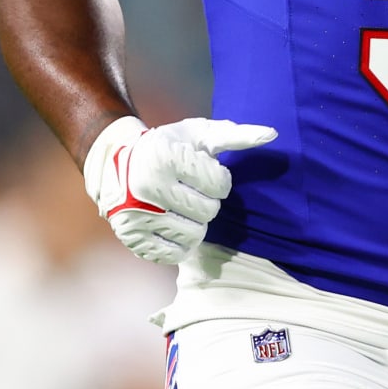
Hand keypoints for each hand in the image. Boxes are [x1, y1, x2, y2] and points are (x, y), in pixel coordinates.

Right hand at [82, 115, 276, 263]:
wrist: (115, 163)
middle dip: (207, 201)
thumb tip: (272, 134)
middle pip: (209, 212)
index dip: (219, 179)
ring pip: (195, 236)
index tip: (203, 171)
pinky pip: (175, 255)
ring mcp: (137, 216)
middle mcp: (148, 188)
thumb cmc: (169, 147)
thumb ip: (237, 135)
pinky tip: (173, 224)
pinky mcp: (132, 238)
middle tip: (191, 190)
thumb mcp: (199, 134)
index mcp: (165, 158)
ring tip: (180, 205)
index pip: (220, 185)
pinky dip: (181, 243)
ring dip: (196, 222)